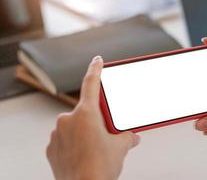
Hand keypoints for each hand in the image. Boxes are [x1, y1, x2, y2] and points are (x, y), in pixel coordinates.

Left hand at [46, 56, 139, 179]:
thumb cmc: (100, 168)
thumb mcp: (121, 148)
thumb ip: (127, 137)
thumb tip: (132, 137)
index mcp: (87, 114)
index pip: (91, 83)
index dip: (96, 69)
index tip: (97, 60)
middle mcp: (68, 120)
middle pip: (86, 111)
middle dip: (96, 120)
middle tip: (105, 134)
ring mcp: (57, 134)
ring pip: (74, 127)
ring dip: (84, 133)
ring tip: (95, 150)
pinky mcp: (52, 148)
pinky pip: (64, 140)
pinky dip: (74, 144)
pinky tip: (84, 156)